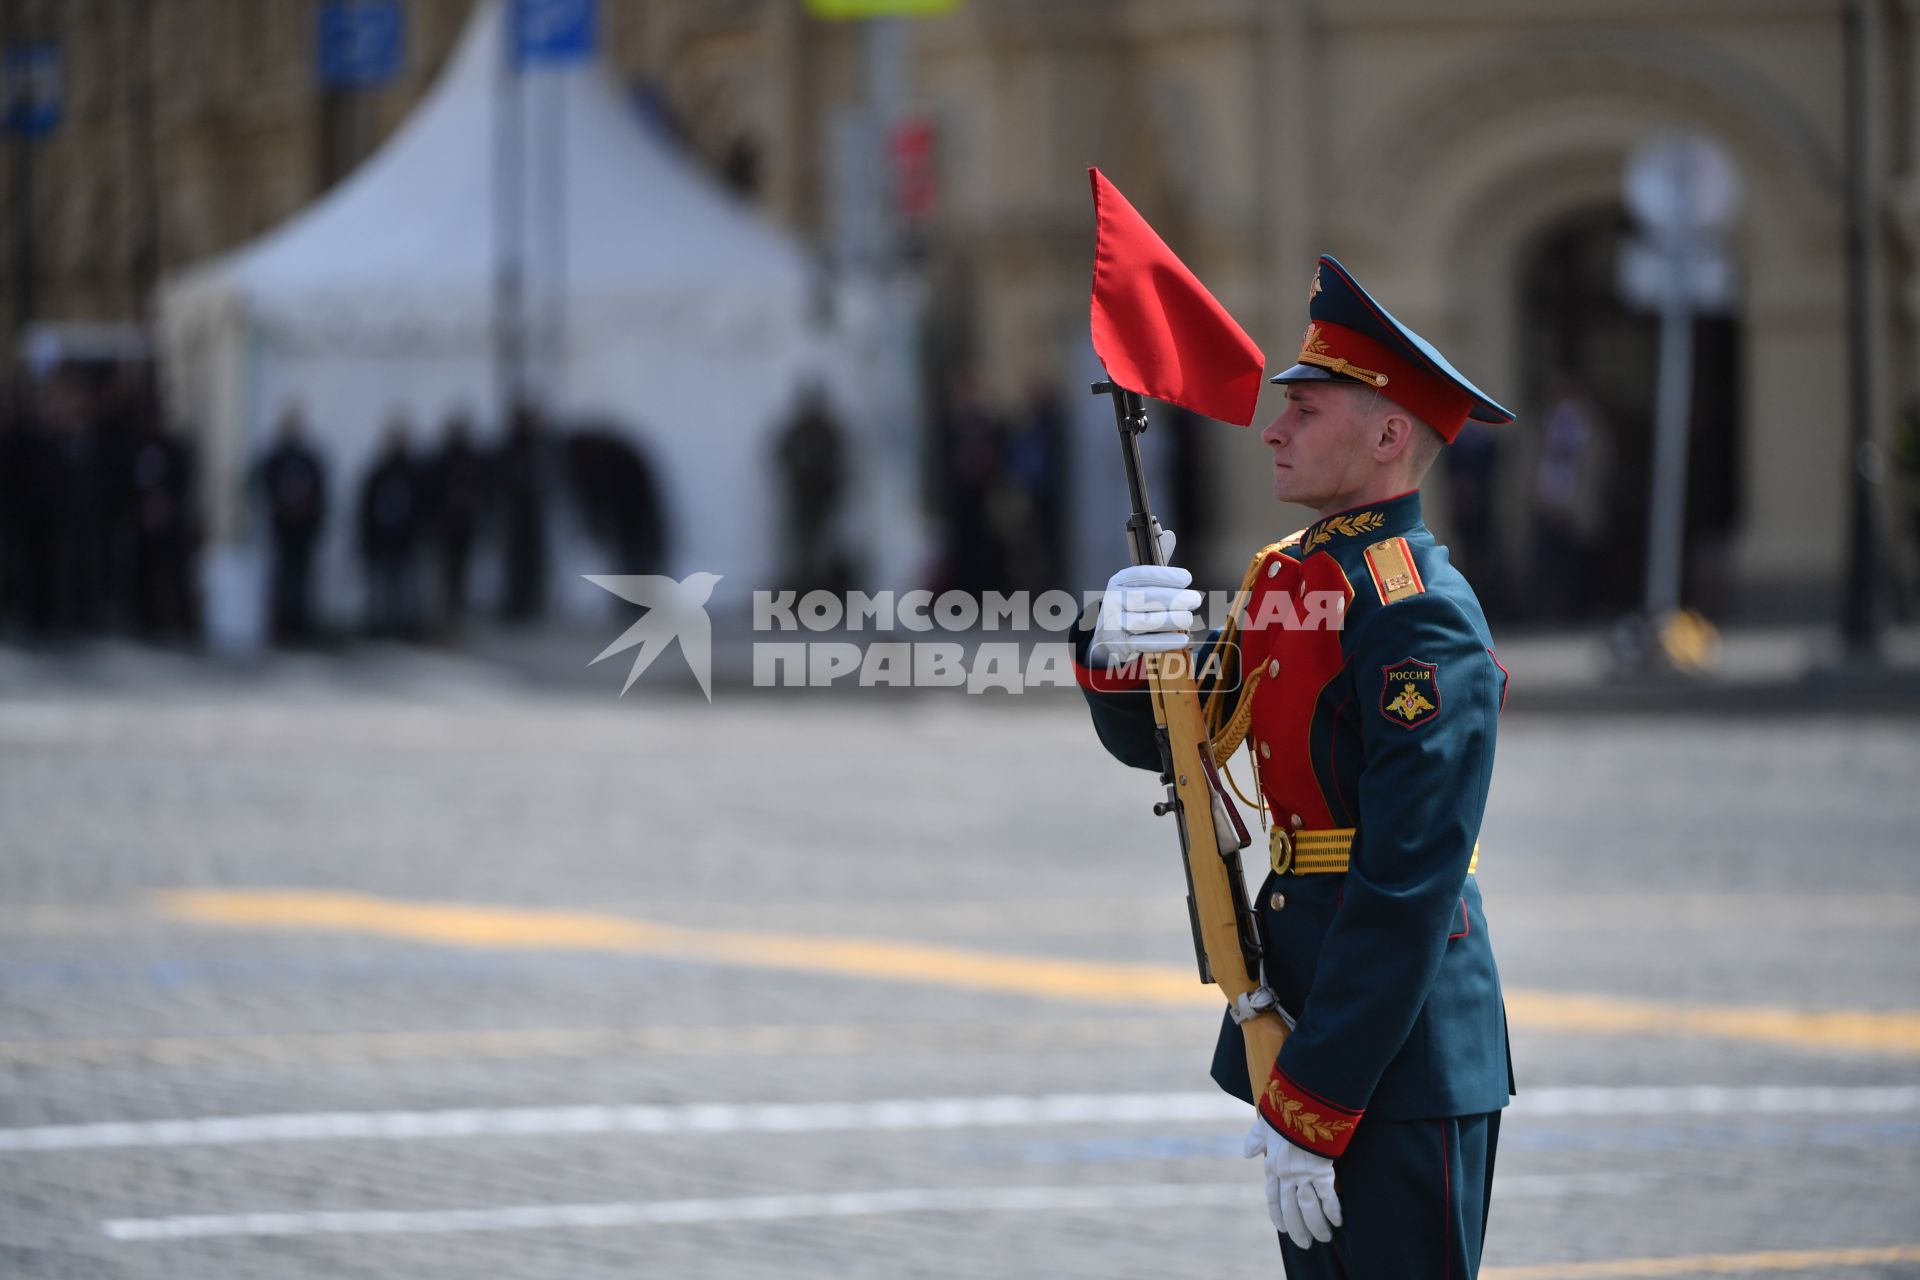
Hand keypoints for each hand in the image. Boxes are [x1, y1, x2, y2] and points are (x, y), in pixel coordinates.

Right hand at [1089, 529, 1201, 664]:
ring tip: (1189, 619)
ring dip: (1171, 620)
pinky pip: (1145, 643)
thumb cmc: (1131, 606)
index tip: (1187, 578)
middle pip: (1145, 598)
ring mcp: (1114, 623)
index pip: (1141, 574)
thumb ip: (1157, 565)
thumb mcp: (1139, 585)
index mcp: (1119, 581)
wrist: (1107, 637)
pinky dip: (1165, 641)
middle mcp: (1113, 600)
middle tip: (1195, 600)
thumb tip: (1169, 534)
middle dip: (1173, 598)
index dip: (1165, 575)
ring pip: (1146, 621)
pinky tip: (1183, 639)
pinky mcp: (1120, 644)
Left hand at [1244, 1116, 1341, 1249]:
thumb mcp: (1263, 1126)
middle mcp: (1286, 1175)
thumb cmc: (1282, 1113)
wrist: (1300, 1105)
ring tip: (1324, 1238)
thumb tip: (1247, 1153)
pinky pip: (1327, 1198)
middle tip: (1304, 1244)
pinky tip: (1337, 1222)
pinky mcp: (1321, 1172)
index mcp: (1272, 1166)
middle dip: (1297, 1229)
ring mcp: (1303, 1175)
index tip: (1282, 1229)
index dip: (1277, 1215)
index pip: (1273, 1197)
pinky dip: (1332, 1211)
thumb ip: (1255, 1140)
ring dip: (1316, 1227)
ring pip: (1309, 1210)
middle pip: (1290, 1210)